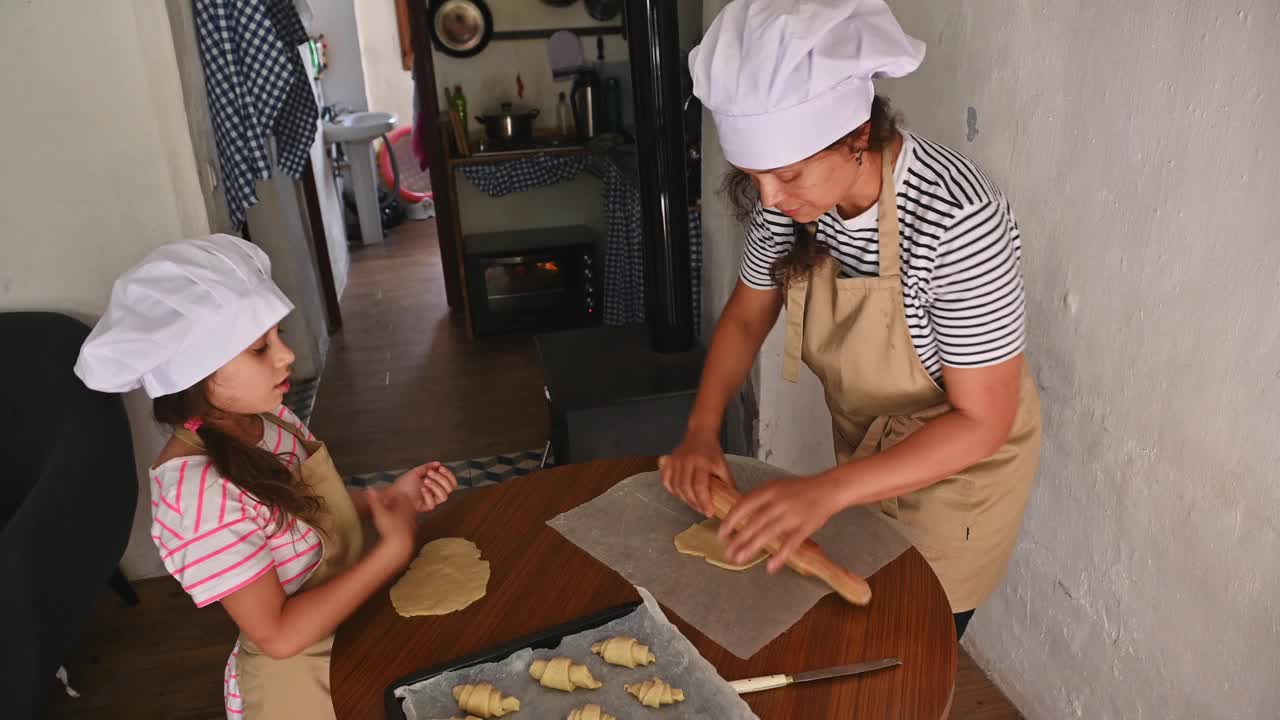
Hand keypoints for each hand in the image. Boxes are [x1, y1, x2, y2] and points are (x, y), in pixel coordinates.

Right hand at [368, 486, 417, 565]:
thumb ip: (374, 500)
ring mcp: (412, 521)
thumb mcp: (380, 512)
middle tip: (385, 505)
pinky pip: (406, 522)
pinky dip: (400, 521)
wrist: (400, 545)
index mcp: (405, 504)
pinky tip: (392, 527)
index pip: (401, 495)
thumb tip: (368, 488)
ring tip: (388, 515)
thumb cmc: (390, 526)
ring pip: (406, 513)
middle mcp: (411, 511)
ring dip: (398, 512)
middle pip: (405, 503)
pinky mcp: (411, 531)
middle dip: (395, 503)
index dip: (393, 495)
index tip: (384, 498)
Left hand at [392, 462, 457, 511]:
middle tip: (430, 473)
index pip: (451, 482)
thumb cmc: (403, 483)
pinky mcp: (425, 507)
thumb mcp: (416, 472)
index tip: (440, 468)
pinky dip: (428, 495)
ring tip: (425, 480)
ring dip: (436, 486)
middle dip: (442, 478)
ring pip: (444, 497)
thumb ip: (427, 467)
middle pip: (451, 488)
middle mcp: (435, 493)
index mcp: (435, 484)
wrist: (393, 492)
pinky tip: (421, 489)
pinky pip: (432, 504)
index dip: (449, 474)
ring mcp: (431, 500)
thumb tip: (438, 463)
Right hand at [660, 430, 733, 516]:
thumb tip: (733, 502)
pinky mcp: (669, 462)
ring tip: (694, 504)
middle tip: (702, 510)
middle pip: (686, 488)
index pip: (700, 486)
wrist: (700, 434)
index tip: (709, 513)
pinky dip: (671, 490)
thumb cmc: (712, 451)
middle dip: (694, 503)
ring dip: (684, 499)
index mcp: (702, 462)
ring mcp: (676, 461)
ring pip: (675, 486)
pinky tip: (680, 494)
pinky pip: (666, 480)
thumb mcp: (723, 465)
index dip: (704, 502)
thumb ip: (727, 483)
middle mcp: (687, 462)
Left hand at [717, 473, 845, 573]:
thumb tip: (738, 515)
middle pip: (754, 522)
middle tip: (727, 553)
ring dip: (752, 548)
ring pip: (768, 533)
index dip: (731, 520)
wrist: (828, 489)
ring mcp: (792, 515)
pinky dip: (780, 555)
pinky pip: (791, 543)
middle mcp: (778, 502)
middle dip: (738, 539)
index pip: (744, 505)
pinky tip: (770, 567)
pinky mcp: (805, 527)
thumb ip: (759, 499)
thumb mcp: (776, 486)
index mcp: (769, 490)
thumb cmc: (799, 489)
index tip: (721, 534)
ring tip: (739, 559)